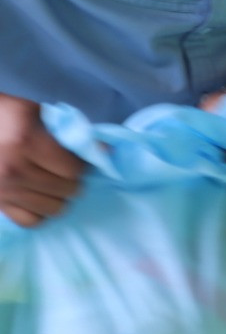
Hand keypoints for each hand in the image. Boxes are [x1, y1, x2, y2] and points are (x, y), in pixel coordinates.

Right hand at [0, 93, 82, 226]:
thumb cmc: (0, 115)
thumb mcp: (34, 112)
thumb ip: (69, 132)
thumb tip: (106, 153)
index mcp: (25, 142)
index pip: (74, 169)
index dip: (83, 165)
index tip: (79, 160)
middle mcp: (14, 170)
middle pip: (68, 190)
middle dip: (73, 181)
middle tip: (65, 171)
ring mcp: (2, 191)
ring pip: (54, 209)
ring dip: (59, 197)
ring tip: (52, 184)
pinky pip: (30, 221)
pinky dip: (39, 212)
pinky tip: (37, 197)